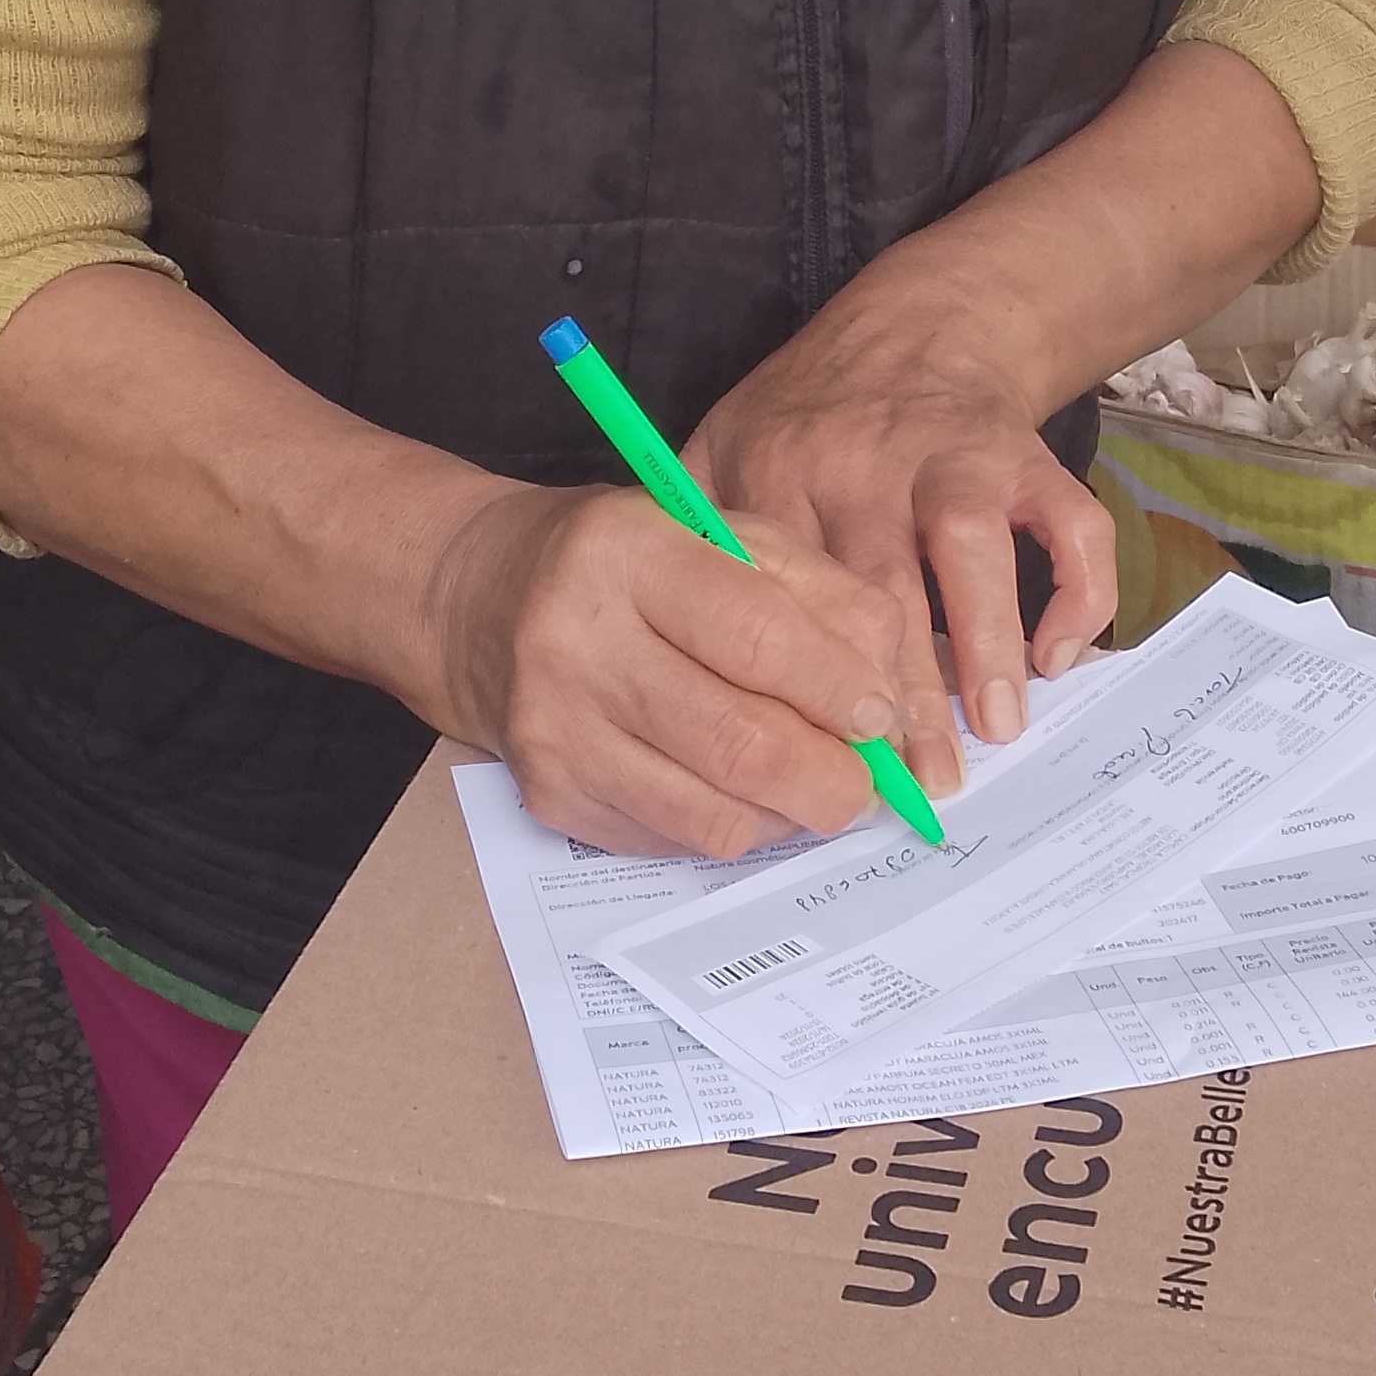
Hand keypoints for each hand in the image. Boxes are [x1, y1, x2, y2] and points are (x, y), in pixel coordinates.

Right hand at [420, 482, 939, 862]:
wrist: (484, 602)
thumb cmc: (631, 563)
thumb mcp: (725, 535)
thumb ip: (821, 596)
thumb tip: (891, 700)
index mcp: (629, 551)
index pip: (759, 637)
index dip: (841, 689)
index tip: (883, 716)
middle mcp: (578, 640)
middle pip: (741, 742)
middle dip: (833, 778)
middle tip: (867, 782)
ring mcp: (557, 728)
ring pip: (714, 814)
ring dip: (790, 815)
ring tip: (814, 787)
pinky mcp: (549, 793)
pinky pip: (675, 840)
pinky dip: (735, 828)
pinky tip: (743, 792)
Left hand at [688, 311, 1116, 761]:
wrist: (920, 324)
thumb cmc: (812, 411)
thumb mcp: (722, 443)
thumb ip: (689, 532)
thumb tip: (663, 649)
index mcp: (779, 473)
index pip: (783, 593)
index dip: (800, 684)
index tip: (813, 763)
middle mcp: (864, 463)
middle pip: (879, 589)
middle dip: (901, 696)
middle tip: (917, 786)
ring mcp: (950, 457)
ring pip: (971, 551)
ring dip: (986, 644)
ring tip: (996, 730)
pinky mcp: (1024, 455)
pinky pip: (1068, 523)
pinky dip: (1076, 590)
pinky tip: (1056, 657)